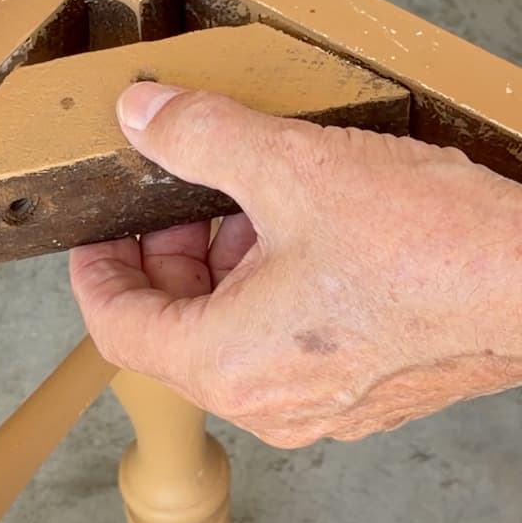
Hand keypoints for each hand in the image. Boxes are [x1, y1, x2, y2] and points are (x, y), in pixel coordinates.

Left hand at [70, 83, 521, 447]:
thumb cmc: (428, 245)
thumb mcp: (291, 165)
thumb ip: (200, 136)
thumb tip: (141, 115)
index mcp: (229, 364)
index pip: (119, 330)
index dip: (94, 275)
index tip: (93, 236)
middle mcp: (269, 404)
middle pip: (176, 331)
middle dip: (168, 256)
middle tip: (182, 196)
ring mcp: (322, 407)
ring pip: (233, 337)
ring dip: (224, 269)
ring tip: (254, 203)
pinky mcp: (366, 393)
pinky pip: (286, 344)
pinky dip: (271, 291)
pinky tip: (307, 233)